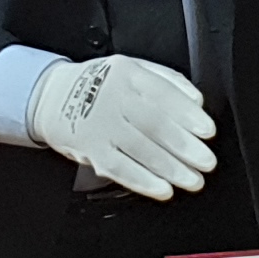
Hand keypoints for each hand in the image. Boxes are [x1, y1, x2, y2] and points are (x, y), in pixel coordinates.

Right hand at [26, 55, 217, 197]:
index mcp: (128, 73)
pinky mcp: (89, 148)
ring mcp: (99, 124)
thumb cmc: (100, 85)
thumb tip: (197, 101)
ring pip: (140, 148)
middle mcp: (113, 97)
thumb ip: (166, 81)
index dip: (188, 114)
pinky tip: (162, 189)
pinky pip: (119, 167)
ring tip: (192, 180)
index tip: (207, 131)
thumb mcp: (131, 68)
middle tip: (206, 161)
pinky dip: (143, 181)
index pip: (163, 93)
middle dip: (185, 146)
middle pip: (154, 124)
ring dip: (170, 168)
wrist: (51, 96)